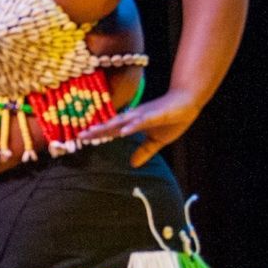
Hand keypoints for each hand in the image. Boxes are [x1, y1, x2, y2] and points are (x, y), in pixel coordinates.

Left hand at [77, 88, 202, 166]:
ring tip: (95, 131)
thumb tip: (133, 164)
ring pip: (123, 121)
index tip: (81, 139)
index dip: (97, 134)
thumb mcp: (157, 140)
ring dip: (109, 126)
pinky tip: (124, 130)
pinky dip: (132, 125)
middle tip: (79, 135)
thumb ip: (144, 151)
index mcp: (133, 124)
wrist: (188, 102)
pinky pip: (142, 120)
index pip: (112, 130)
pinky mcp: (156, 113)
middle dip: (96, 130)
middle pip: (112, 124)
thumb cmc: (172, 119)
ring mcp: (144, 114)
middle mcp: (134, 117)